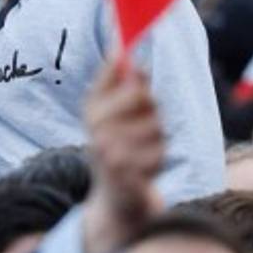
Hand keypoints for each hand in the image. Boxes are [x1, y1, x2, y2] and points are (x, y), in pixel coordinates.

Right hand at [81, 58, 164, 252]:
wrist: (113, 203)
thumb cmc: (115, 150)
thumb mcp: (109, 115)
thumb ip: (116, 81)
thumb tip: (123, 49)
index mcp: (92, 109)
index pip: (120, 74)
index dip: (137, 72)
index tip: (142, 70)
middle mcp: (96, 129)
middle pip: (143, 96)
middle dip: (152, 108)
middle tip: (145, 123)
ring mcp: (109, 152)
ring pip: (156, 125)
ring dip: (158, 138)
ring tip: (143, 150)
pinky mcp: (126, 174)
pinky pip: (160, 151)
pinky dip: (159, 159)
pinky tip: (145, 169)